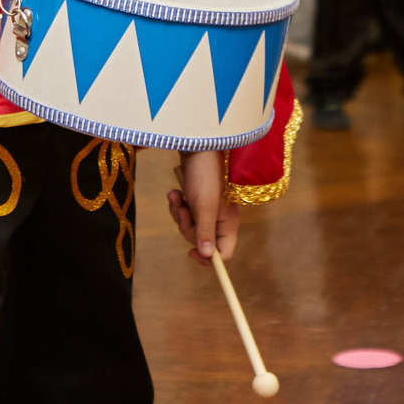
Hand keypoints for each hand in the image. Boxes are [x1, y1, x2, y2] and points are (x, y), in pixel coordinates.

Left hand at [165, 150, 239, 265]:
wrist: (196, 145)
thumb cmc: (205, 173)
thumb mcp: (204, 205)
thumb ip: (205, 231)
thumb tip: (207, 257)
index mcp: (228, 223)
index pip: (223, 253)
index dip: (208, 258)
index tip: (190, 252)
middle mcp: (220, 219)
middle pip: (200, 241)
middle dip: (186, 226)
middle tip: (183, 210)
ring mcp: (208, 209)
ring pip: (189, 226)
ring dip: (179, 213)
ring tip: (177, 196)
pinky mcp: (196, 200)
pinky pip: (184, 213)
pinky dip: (177, 204)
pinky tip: (175, 192)